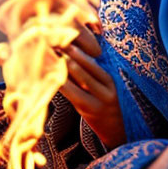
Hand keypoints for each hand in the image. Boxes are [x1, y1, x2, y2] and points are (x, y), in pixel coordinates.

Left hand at [57, 23, 125, 149]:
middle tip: (53, 39)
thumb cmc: (104, 106)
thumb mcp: (103, 88)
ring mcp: (98, 100)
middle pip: (85, 65)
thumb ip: (90, 74)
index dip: (77, 48)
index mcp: (110, 79)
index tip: (64, 36)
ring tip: (51, 52)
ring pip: (79, 77)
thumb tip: (69, 53)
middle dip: (68, 52)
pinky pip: (72, 93)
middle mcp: (106, 88)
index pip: (92, 60)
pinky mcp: (88, 110)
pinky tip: (52, 75)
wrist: (116, 132)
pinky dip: (62, 82)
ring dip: (64, 63)